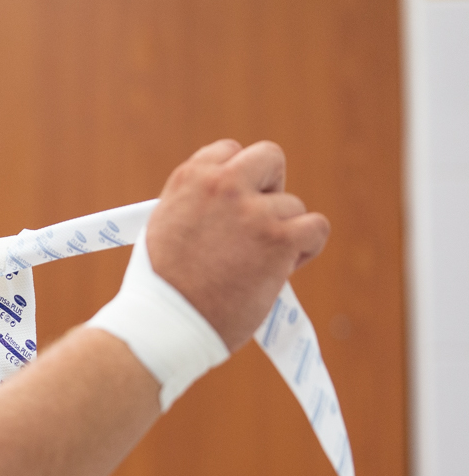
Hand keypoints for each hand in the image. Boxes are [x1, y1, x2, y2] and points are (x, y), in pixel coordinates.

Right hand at [146, 139, 330, 350]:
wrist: (165, 323)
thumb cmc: (160, 287)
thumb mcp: (163, 226)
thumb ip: (194, 203)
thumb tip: (225, 204)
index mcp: (189, 179)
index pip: (230, 152)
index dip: (238, 180)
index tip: (235, 204)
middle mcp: (222, 185)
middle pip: (270, 159)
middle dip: (270, 187)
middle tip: (259, 222)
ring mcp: (253, 212)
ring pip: (292, 206)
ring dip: (281, 233)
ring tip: (256, 265)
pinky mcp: (279, 240)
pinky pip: (315, 228)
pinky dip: (306, 249)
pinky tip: (281, 268)